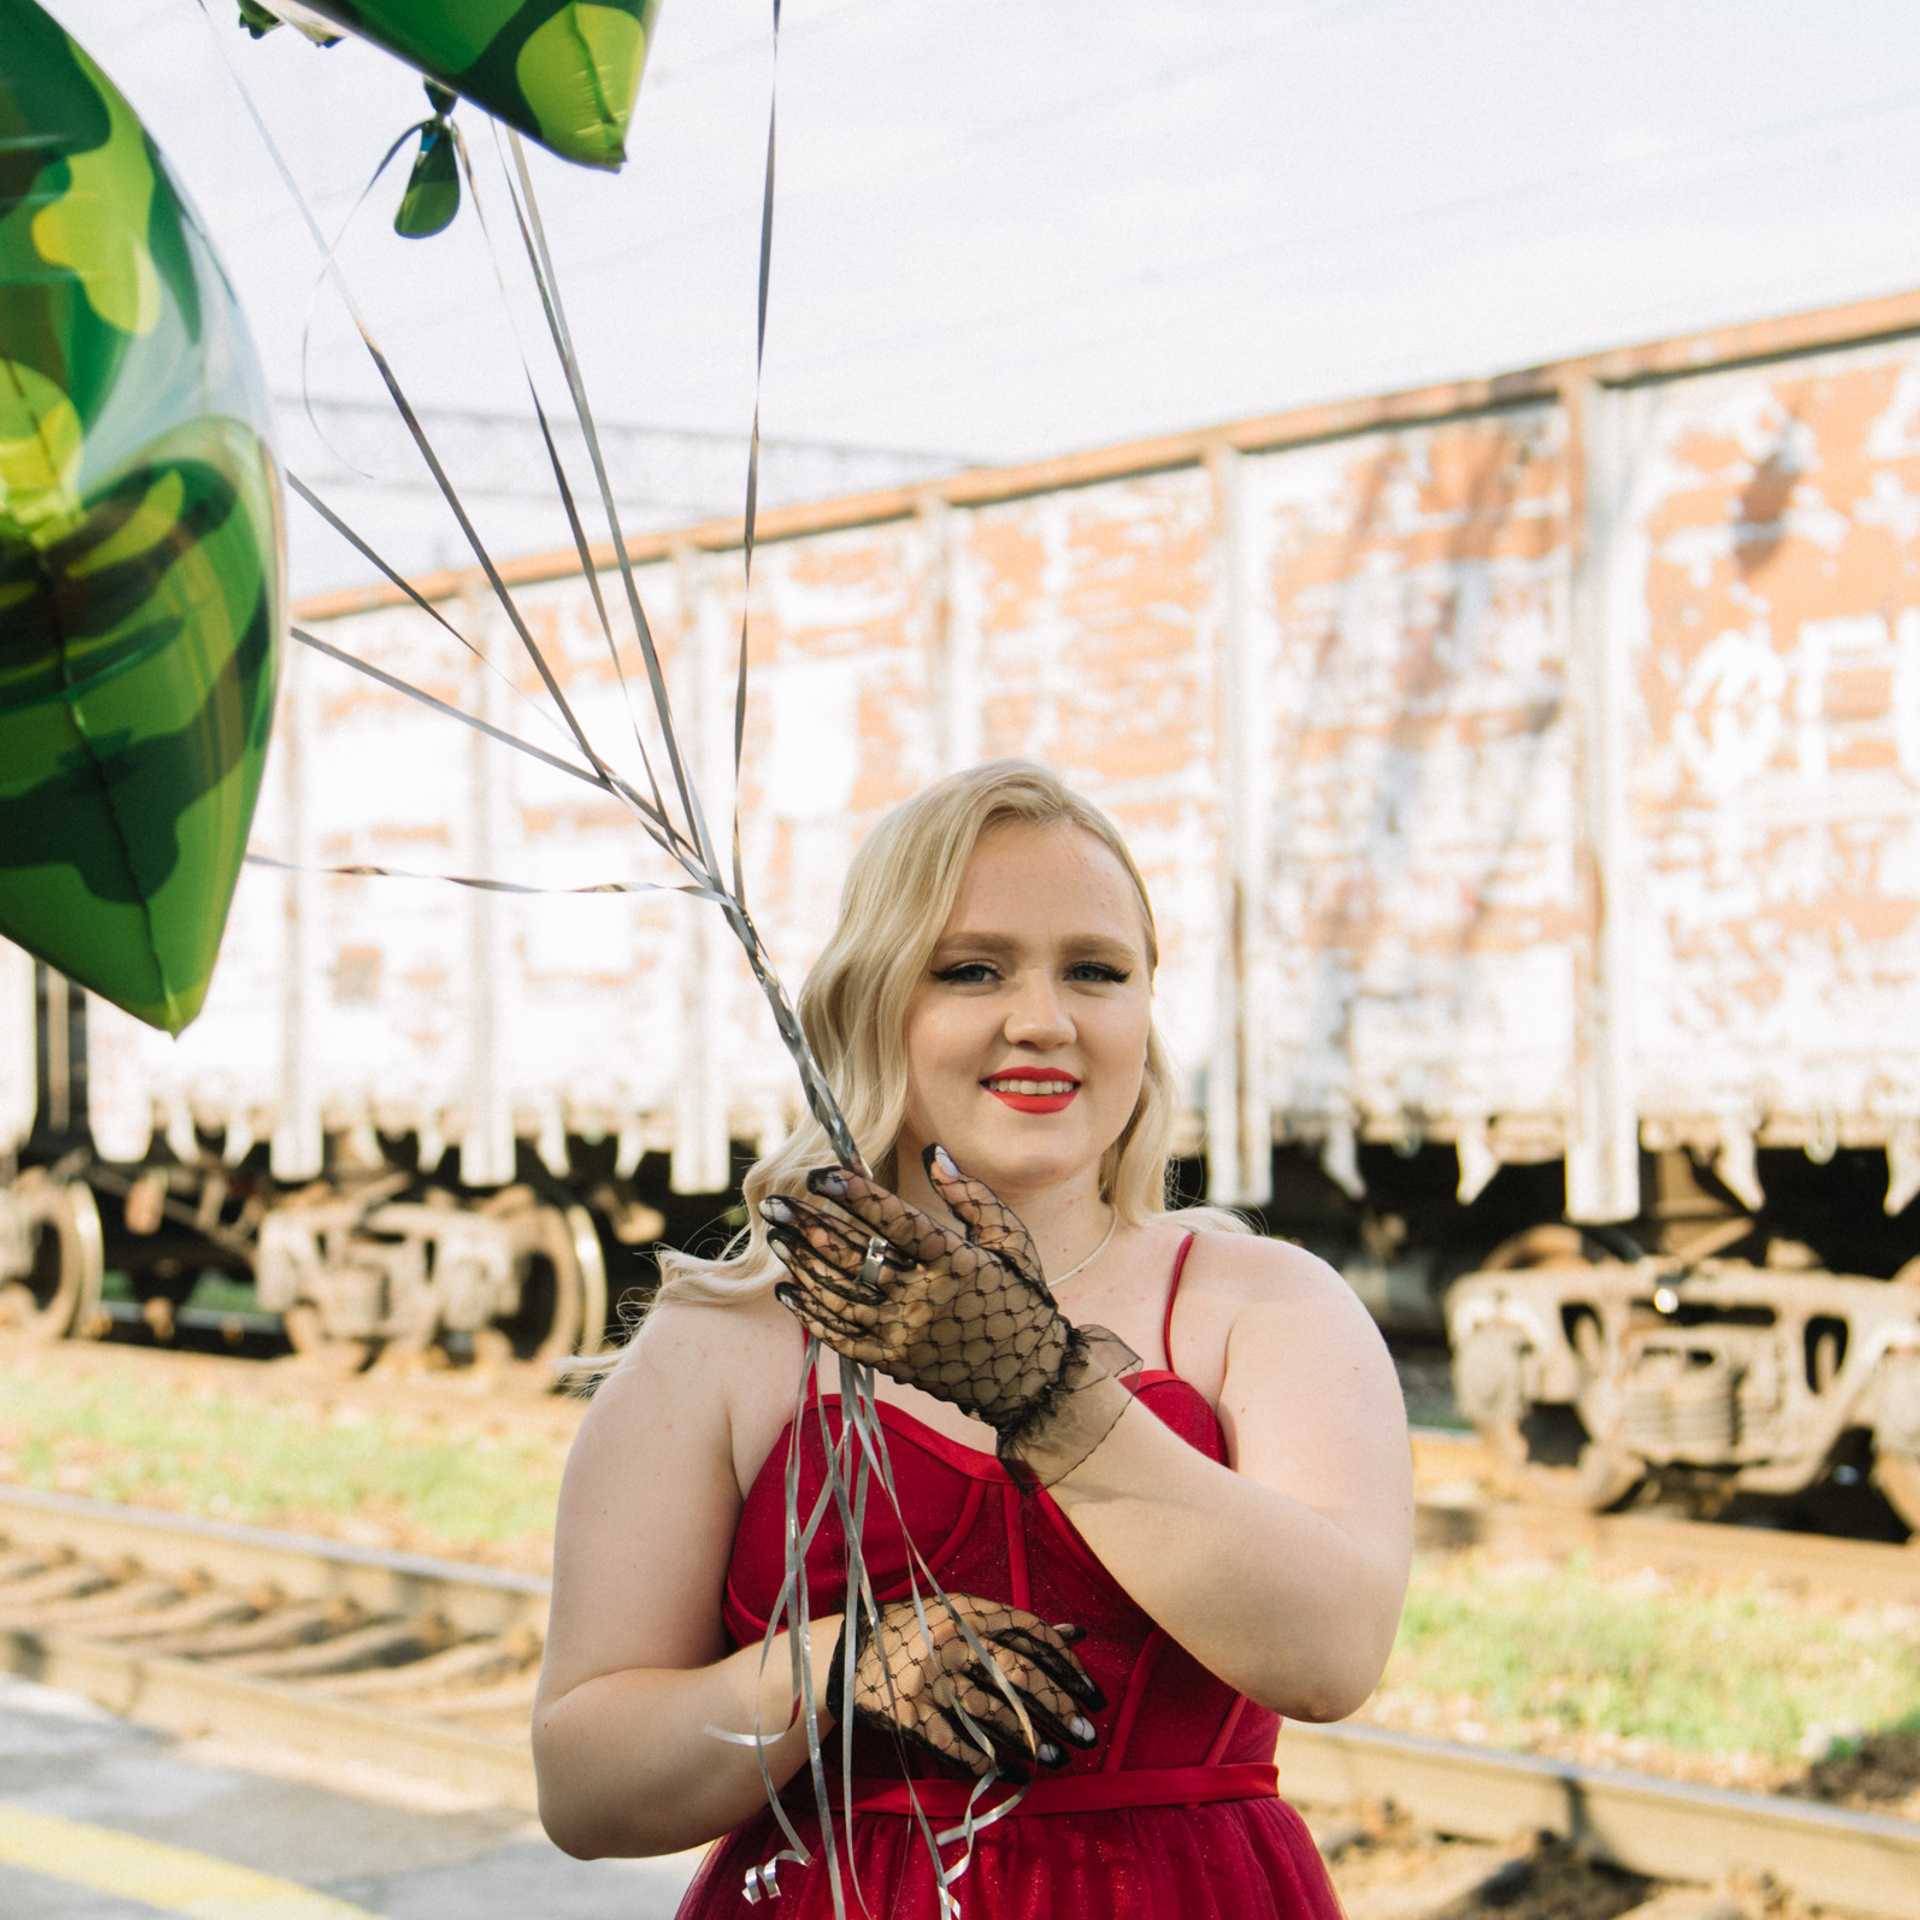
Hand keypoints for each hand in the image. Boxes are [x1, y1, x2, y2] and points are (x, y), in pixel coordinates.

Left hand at [761, 1145, 1073, 1441]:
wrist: (1031, 1376)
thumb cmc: (1021, 1296)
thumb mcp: (1010, 1239)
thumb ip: (970, 1195)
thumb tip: (931, 1154)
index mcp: (956, 1261)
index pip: (897, 1221)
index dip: (857, 1195)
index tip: (821, 1175)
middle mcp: (927, 1298)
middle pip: (856, 1256)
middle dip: (809, 1227)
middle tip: (773, 1203)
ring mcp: (907, 1334)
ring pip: (841, 1295)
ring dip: (803, 1265)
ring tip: (775, 1238)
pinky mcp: (895, 1363)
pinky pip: (844, 1337)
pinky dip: (812, 1315)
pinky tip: (788, 1292)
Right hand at [828, 1592, 1104, 1777]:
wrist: (848, 1654)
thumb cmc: (920, 1631)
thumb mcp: (966, 1616)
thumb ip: (1020, 1627)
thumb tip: (1080, 1635)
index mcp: (970, 1612)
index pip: (1033, 1634)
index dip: (1069, 1666)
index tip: (1094, 1694)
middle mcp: (953, 1644)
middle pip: (1020, 1676)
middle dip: (1060, 1708)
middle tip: (1088, 1734)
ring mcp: (931, 1681)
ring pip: (993, 1713)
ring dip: (1031, 1741)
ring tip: (1059, 1758)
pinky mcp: (912, 1716)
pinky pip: (957, 1746)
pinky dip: (990, 1764)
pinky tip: (1017, 1774)